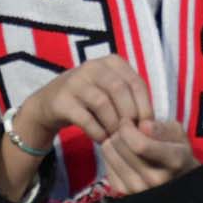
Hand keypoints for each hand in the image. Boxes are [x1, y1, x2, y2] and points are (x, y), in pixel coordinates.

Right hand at [18, 55, 153, 148]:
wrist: (51, 103)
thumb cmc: (91, 99)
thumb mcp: (113, 91)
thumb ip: (131, 100)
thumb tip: (151, 125)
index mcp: (112, 62)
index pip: (136, 82)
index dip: (145, 107)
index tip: (147, 128)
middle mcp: (93, 66)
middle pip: (120, 90)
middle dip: (129, 116)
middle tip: (132, 135)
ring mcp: (75, 81)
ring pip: (103, 103)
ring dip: (113, 125)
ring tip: (116, 139)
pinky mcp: (61, 100)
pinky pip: (85, 118)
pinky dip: (97, 132)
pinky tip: (101, 140)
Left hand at [103, 119, 197, 195]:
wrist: (175, 180)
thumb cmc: (176, 153)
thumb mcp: (178, 134)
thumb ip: (162, 128)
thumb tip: (143, 125)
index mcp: (173, 161)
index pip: (140, 145)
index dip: (128, 128)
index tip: (129, 121)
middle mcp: (155, 180)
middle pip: (120, 145)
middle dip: (121, 131)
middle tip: (129, 132)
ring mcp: (138, 189)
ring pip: (109, 152)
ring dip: (114, 142)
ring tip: (127, 142)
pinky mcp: (123, 193)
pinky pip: (105, 163)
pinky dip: (111, 155)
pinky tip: (123, 155)